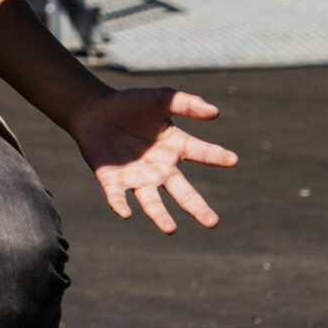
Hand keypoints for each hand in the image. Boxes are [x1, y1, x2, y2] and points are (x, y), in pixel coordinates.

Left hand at [62, 86, 236, 232]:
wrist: (94, 111)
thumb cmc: (130, 104)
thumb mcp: (160, 99)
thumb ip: (186, 103)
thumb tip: (215, 112)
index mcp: (176, 147)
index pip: (202, 153)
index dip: (217, 155)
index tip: (233, 159)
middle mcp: (161, 169)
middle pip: (183, 193)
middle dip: (197, 208)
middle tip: (212, 223)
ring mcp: (138, 178)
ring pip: (152, 203)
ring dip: (160, 216)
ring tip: (170, 229)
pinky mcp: (113, 182)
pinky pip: (118, 197)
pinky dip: (121, 205)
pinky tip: (126, 213)